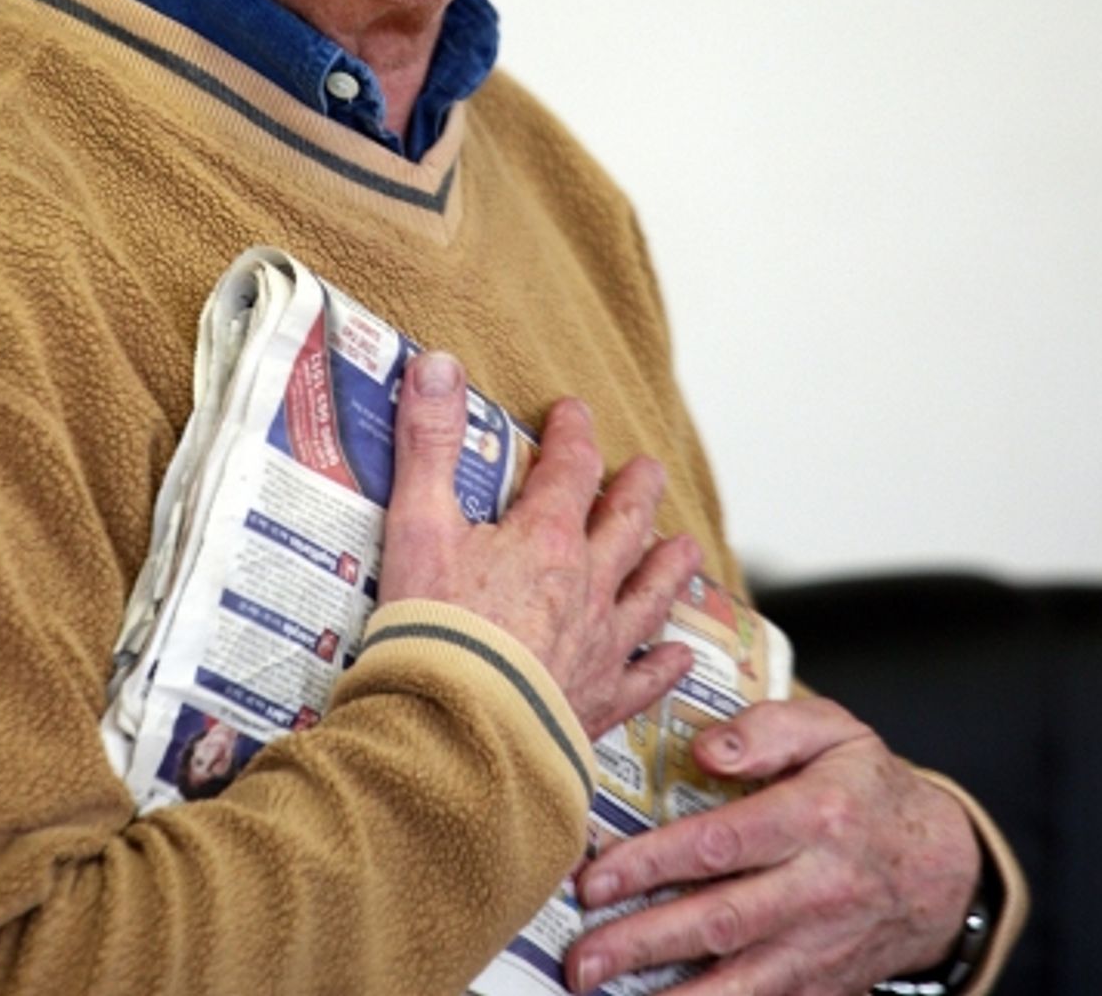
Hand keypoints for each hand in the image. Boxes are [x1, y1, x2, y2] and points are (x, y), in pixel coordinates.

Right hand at [379, 351, 701, 738]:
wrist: (454, 737)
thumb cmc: (432, 631)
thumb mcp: (416, 523)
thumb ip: (427, 442)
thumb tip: (436, 364)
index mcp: (545, 538)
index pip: (570, 468)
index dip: (573, 435)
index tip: (574, 413)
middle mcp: (586, 586)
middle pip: (623, 525)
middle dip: (635, 492)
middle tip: (649, 470)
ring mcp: (598, 647)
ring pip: (648, 595)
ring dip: (667, 568)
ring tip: (685, 547)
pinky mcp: (596, 705)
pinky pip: (643, 680)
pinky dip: (664, 666)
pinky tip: (680, 658)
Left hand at [567, 697, 980, 993]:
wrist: (939, 869)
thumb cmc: (870, 788)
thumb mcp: (834, 730)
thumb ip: (768, 729)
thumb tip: (703, 749)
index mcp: (816, 818)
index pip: (720, 844)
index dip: (652, 863)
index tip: (594, 877)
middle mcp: (817, 890)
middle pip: (719, 921)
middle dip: (642, 942)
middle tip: (581, 957)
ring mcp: (820, 947)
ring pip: (738, 981)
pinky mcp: (822, 986)